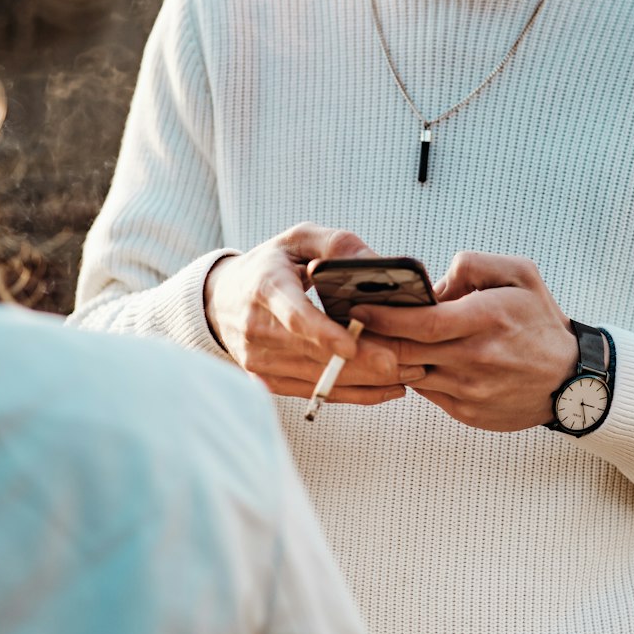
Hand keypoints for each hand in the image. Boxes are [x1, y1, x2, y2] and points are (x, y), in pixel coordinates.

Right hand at [203, 223, 409, 404]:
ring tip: (410, 374)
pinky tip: (386, 388)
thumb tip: (377, 264)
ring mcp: (259, 360)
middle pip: (314, 354)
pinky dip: (353, 393)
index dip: (322, 333)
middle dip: (363, 361)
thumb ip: (337, 245)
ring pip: (318, 378)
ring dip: (366, 380)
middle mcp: (256, 328)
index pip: (293, 316)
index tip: (351, 345)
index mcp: (265, 287)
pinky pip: (314, 392)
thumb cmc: (271, 264)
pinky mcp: (267, 380)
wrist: (222, 299)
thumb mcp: (299, 239)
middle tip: (409, 364)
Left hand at [353, 252, 578, 431]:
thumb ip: (472, 264)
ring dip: (388, 358)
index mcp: (486, 319)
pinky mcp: (466, 412)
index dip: (383, 316)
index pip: (421, 323)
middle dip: (371, 338)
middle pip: (405, 352)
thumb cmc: (540, 320)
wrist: (571, 380)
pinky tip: (409, 358)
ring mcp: (469, 390)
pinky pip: (426, 391)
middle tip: (349, 323)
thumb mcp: (519, 273)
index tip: (356, 307)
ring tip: (372, 340)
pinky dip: (413, 374)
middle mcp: (475, 358)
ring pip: (410, 374)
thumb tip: (431, 284)